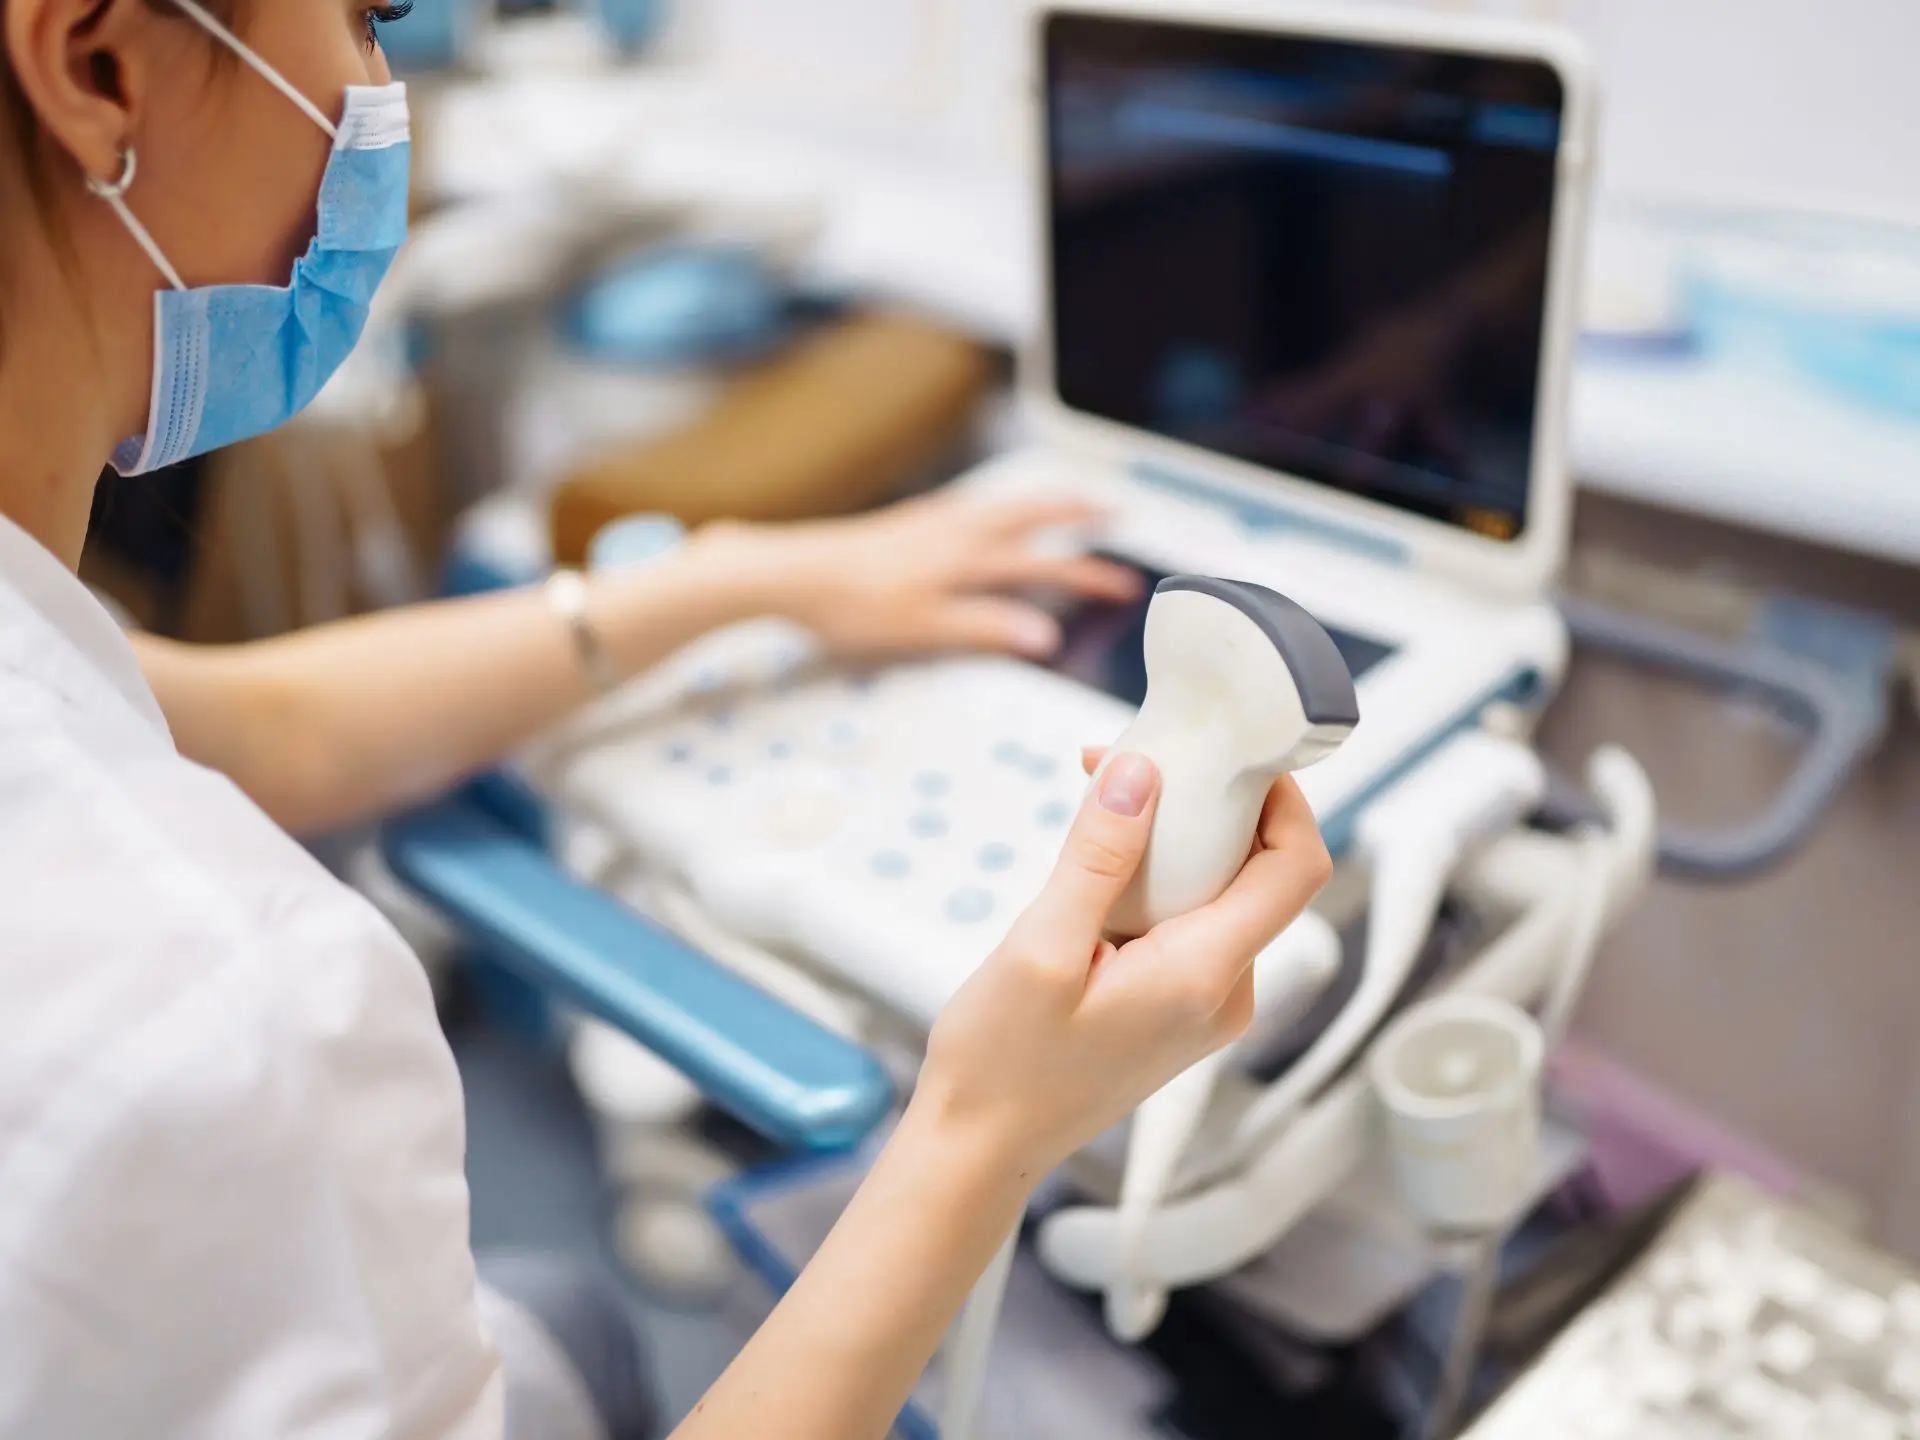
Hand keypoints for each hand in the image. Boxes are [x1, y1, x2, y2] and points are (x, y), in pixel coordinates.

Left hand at [699, 490, 1141, 659]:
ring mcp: (931, 520)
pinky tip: (986, 513)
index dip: (1089, 576)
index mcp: (967, 558)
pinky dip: (998, 504)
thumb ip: (986, 627)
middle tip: (1112, 511)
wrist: (789, 571)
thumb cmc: (851, 604)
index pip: (1044, 566)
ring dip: (1040, 503)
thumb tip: (1045, 633)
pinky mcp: (907, 521)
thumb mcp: (924, 627)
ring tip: (1063, 503)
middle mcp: (956, 529)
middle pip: (1031, 514)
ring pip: (1002, 504)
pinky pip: (971, 504)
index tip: (1126, 586)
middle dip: (1076, 514)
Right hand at [914, 751, 1331, 1179]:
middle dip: (1204, 806)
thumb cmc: (1001, 1066)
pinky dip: (1154, 881)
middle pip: (1258, 870)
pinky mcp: (1177, 1004)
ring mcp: (1205, 1002)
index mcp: (1206, 976)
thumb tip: (1144, 774)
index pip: (1297, 867)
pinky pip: (1191, 921)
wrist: (980, 1146)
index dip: (1280, 798)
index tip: (1222, 753)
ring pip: (1220, 892)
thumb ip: (1098, 856)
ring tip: (1097, 814)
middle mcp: (1225, 991)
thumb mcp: (1039, 947)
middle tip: (1127, 767)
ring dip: (1171, 842)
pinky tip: (1094, 874)